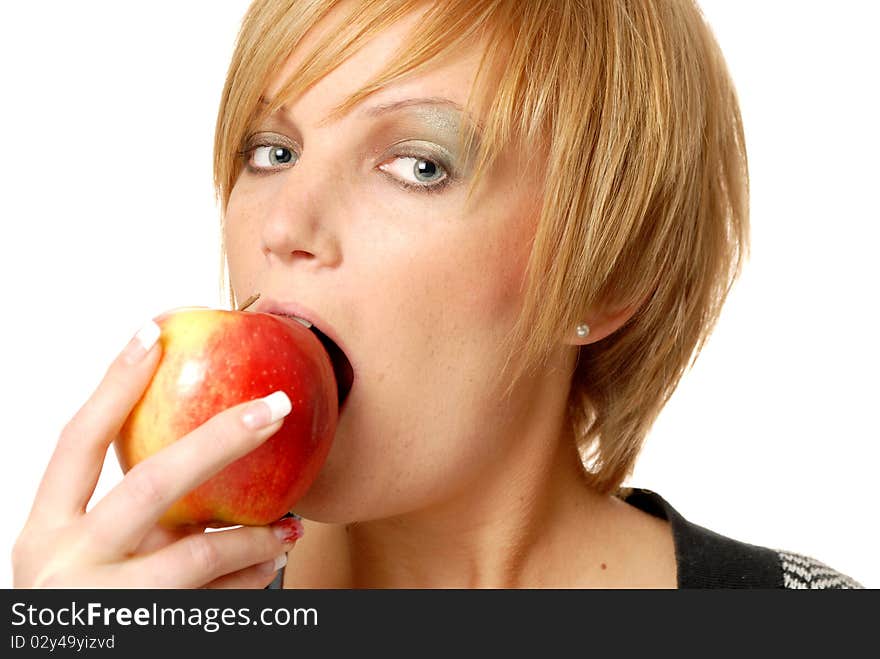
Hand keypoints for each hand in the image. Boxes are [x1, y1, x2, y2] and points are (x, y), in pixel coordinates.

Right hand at [12, 319, 302, 587]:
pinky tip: (269, 573)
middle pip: (153, 486)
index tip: (154, 331)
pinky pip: (218, 606)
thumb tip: (201, 448)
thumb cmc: (84, 612)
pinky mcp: (151, 642)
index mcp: (43, 536)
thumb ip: (124, 517)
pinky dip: (252, 586)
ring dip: (255, 537)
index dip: (113, 385)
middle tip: (276, 407)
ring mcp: (109, 612)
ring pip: (199, 556)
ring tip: (290, 527)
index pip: (76, 442)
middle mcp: (66, 571)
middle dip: (221, 439)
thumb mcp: (81, 562)